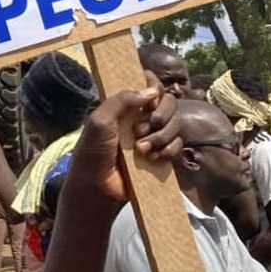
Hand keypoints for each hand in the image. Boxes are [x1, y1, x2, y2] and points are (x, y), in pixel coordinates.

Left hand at [71, 87, 180, 201]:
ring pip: (175, 124)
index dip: (154, 88)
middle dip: (160, 115)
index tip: (149, 100)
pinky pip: (178, 145)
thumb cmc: (93, 151)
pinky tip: (153, 158)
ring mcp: (153, 136)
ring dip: (161, 136)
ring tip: (141, 149)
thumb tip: (152, 91)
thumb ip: (121, 100)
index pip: (150, 86)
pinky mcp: (161, 154)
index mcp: (126, 105)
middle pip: (169, 103)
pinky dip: (168, 150)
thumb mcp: (100, 120)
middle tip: (140, 130)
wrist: (98, 186)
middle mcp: (142, 117)